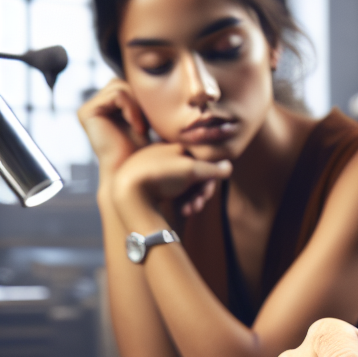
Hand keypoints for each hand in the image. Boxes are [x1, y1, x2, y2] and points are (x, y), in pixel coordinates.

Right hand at [78, 78, 149, 174]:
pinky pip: (117, 94)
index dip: (144, 100)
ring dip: (138, 107)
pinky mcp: (86, 112)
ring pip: (121, 86)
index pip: (129, 85)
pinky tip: (138, 128)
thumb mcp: (148, 121)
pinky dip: (132, 109)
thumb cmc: (146, 152)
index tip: (152, 123)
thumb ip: (144, 101)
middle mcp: (95, 105)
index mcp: (108, 106)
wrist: (135, 173)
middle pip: (124, 82)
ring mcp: (89, 108)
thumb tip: (155, 77)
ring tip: (143, 128)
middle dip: (140, 101)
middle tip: (148, 126)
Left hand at [111, 141, 231, 223]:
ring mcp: (155, 170)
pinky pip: (171, 191)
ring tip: (190, 211)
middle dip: (200, 192)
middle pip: (193, 174)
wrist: (128, 192)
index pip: (200, 160)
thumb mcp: (191, 170)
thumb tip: (229, 166)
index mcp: (172, 145)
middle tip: (199, 206)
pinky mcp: (147, 184)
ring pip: (183, 184)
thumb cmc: (161, 176)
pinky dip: (180, 201)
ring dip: (192, 199)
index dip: (209, 177)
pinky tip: (182, 211)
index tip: (207, 193)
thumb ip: (213, 168)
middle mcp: (164, 155)